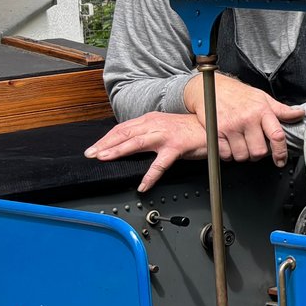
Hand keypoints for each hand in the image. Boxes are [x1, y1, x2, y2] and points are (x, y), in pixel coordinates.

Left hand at [85, 112, 208, 192]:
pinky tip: (143, 185)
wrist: (213, 126)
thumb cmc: (191, 129)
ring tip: (105, 158)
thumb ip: (149, 132)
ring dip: (118, 151)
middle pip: (124, 133)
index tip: (94, 148)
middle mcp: (155, 125)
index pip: (123, 128)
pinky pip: (160, 164)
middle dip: (105, 144)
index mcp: (151, 119)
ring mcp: (165, 135)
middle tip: (91, 154)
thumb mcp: (166, 127)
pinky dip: (150, 176)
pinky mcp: (176, 147)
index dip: (107, 138)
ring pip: (136, 142)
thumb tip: (131, 143)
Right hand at [183, 72, 305, 164]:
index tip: (281, 161)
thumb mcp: (262, 98)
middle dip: (258, 154)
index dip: (281, 152)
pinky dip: (228, 154)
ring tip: (241, 144)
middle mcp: (247, 119)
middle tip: (255, 147)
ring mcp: (230, 126)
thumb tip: (300, 114)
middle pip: (259, 152)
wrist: (210, 87)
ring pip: (242, 156)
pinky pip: (225, 154)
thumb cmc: (238, 93)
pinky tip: (229, 144)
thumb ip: (281, 110)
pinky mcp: (215, 132)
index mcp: (261, 111)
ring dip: (243, 155)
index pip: (277, 136)